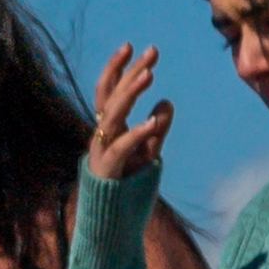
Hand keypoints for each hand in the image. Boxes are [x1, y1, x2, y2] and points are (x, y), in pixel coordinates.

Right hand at [83, 42, 174, 186]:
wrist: (113, 223)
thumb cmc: (129, 187)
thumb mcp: (149, 154)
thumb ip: (157, 129)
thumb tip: (166, 101)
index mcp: (109, 129)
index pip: (108, 90)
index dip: (117, 67)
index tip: (132, 45)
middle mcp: (102, 136)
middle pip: (111, 96)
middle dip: (130, 72)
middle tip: (152, 52)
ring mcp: (102, 152)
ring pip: (112, 116)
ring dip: (130, 94)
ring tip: (150, 75)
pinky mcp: (108, 170)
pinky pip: (121, 147)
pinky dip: (136, 134)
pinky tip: (152, 121)